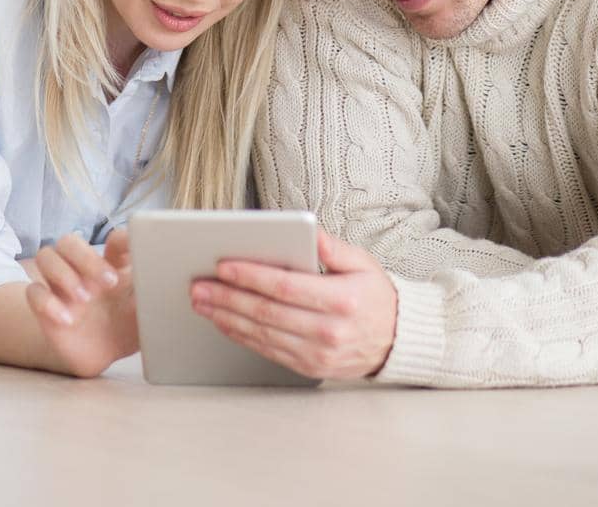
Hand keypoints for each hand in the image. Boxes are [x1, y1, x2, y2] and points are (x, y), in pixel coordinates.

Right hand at [25, 230, 139, 377]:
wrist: (101, 355)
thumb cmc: (126, 326)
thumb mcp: (145, 312)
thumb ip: (153, 293)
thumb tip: (173, 281)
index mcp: (111, 264)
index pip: (113, 240)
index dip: (124, 239)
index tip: (135, 248)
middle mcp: (82, 269)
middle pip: (70, 241)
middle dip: (86, 257)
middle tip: (108, 282)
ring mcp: (60, 286)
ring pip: (46, 256)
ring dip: (63, 273)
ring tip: (84, 299)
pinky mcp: (45, 308)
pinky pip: (33, 293)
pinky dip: (47, 303)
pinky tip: (68, 320)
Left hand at [191, 229, 397, 380]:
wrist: (397, 341)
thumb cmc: (376, 296)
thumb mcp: (363, 263)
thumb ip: (333, 247)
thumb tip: (309, 231)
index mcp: (342, 301)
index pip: (285, 287)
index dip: (250, 276)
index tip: (222, 266)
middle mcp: (329, 331)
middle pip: (267, 312)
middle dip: (228, 298)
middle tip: (199, 286)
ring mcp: (318, 354)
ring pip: (262, 335)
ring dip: (227, 318)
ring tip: (202, 303)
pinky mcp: (309, 367)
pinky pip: (268, 351)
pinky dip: (242, 336)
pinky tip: (224, 322)